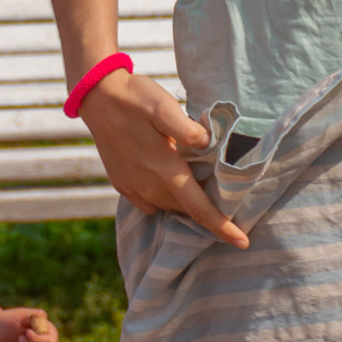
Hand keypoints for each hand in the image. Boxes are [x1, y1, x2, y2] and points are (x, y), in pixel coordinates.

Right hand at [79, 67, 247, 247]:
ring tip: (202, 190)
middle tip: (230, 203)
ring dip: (186, 205)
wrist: (97, 98)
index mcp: (165, 171)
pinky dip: (166, 200)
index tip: (243, 243)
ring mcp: (133, 189)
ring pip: (169, 208)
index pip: (199, 208)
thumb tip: (208, 144)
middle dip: (209, 213)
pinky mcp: (122, 185)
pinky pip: (150, 204)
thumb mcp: (163, 106)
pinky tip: (172, 183)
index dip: (222, 228)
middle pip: (187, 211)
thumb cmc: (135, 99)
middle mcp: (149, 187)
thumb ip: (187, 128)